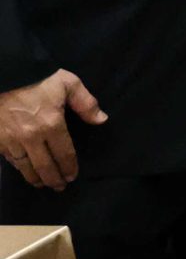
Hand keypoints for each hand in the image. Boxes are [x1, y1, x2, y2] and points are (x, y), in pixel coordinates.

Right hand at [0, 70, 108, 190]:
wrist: (4, 71)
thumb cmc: (38, 77)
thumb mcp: (68, 83)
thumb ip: (86, 103)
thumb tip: (102, 119)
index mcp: (52, 125)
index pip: (64, 154)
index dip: (69, 168)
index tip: (73, 176)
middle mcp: (31, 137)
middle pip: (44, 166)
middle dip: (53, 179)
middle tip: (59, 187)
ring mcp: (11, 140)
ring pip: (24, 167)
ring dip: (35, 178)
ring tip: (42, 183)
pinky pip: (9, 159)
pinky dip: (17, 168)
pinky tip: (23, 170)